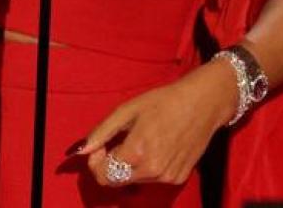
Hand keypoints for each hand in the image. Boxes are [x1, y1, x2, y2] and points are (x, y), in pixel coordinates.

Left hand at [80, 58, 236, 187]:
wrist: (202, 104)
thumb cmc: (163, 101)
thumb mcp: (127, 110)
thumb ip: (102, 132)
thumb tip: (81, 150)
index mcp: (137, 152)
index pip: (103, 175)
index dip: (95, 162)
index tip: (101, 145)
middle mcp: (152, 170)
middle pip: (117, 180)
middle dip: (110, 164)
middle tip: (116, 142)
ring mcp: (167, 177)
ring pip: (134, 180)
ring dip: (129, 165)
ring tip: (140, 139)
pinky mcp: (178, 178)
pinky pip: (152, 179)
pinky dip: (147, 167)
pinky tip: (156, 146)